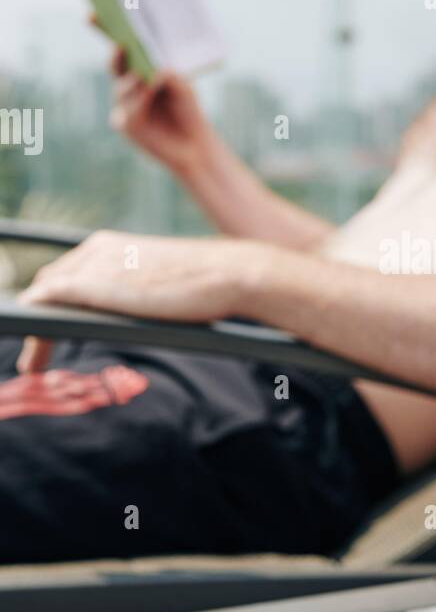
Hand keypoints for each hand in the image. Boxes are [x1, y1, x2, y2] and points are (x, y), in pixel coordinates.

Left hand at [16, 231, 265, 370]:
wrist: (226, 273)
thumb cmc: (208, 283)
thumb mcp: (163, 282)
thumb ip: (138, 290)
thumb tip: (139, 309)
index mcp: (112, 245)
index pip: (66, 274)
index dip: (54, 303)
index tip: (52, 330)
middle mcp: (96, 249)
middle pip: (49, 286)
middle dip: (40, 318)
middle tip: (35, 360)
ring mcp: (92, 265)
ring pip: (43, 298)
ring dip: (36, 332)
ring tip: (33, 366)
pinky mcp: (93, 285)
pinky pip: (45, 304)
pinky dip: (34, 328)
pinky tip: (34, 356)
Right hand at [93, 17, 213, 177]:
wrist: (194, 144)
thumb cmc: (187, 110)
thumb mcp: (182, 87)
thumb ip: (167, 75)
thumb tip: (152, 71)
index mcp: (138, 70)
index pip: (120, 48)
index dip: (104, 30)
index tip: (94, 13)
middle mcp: (126, 86)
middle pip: (114, 65)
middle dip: (116, 54)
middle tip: (123, 44)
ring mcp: (123, 105)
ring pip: (122, 87)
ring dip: (134, 80)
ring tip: (147, 74)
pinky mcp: (125, 125)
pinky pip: (129, 109)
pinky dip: (141, 99)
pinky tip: (150, 91)